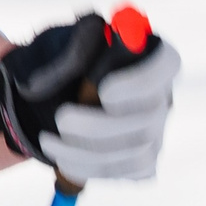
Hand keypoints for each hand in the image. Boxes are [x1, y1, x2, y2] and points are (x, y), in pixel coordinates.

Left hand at [0, 8, 178, 183]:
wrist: (38, 99)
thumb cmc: (51, 65)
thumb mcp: (52, 47)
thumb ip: (72, 43)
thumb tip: (92, 35)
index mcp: (143, 57)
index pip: (166, 62)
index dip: (143, 79)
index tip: (104, 90)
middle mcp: (158, 94)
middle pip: (151, 115)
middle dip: (100, 124)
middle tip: (61, 119)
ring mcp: (155, 130)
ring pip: (139, 150)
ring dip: (89, 151)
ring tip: (47, 141)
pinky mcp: (143, 160)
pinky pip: (129, 171)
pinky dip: (92, 168)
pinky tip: (63, 160)